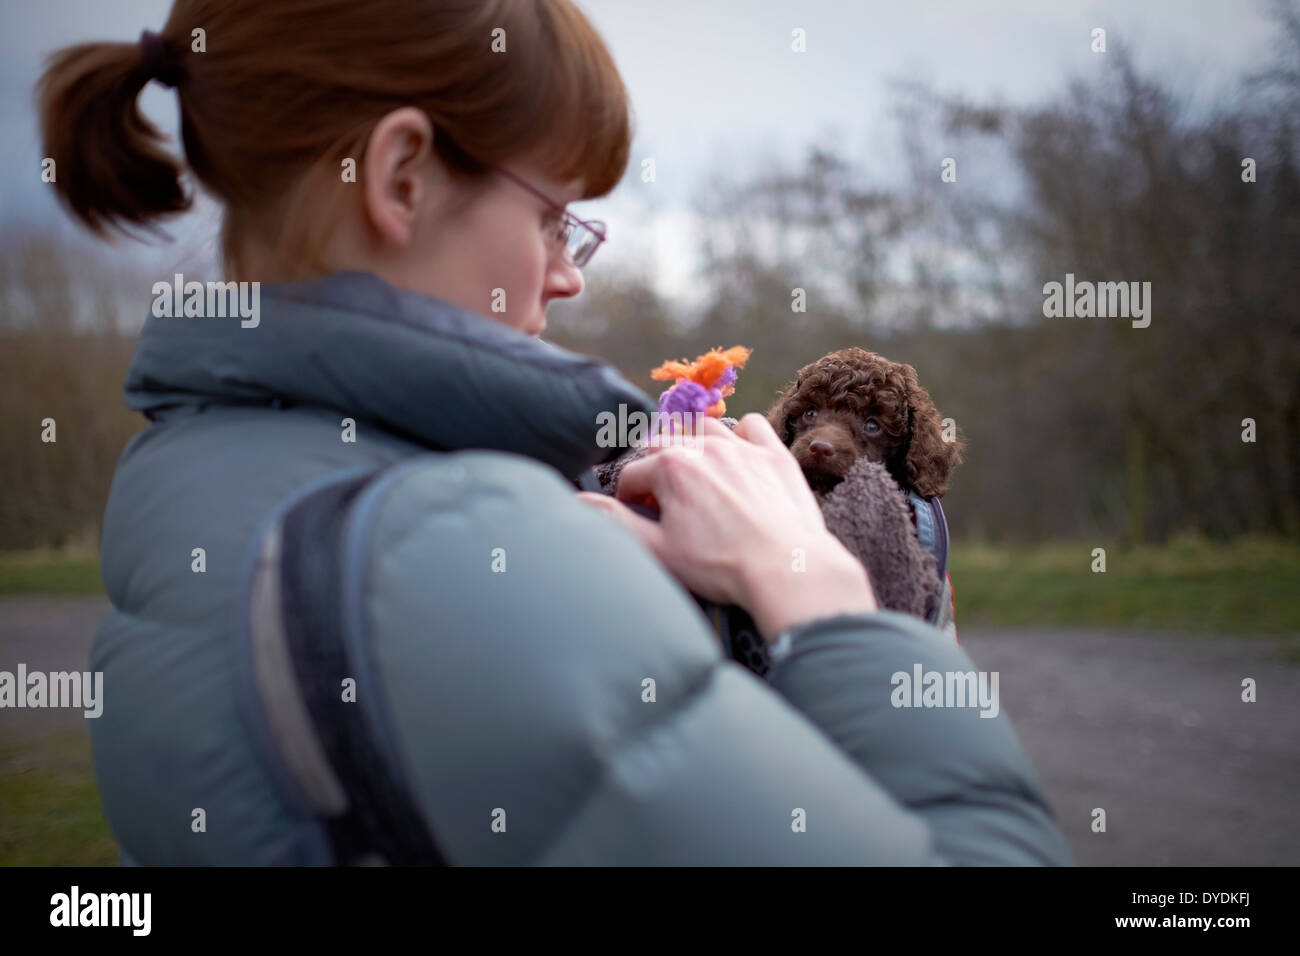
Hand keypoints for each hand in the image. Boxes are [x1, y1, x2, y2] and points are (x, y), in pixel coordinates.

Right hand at [577, 413, 877, 642]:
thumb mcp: (657, 550)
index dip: (628, 498)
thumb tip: (578, 501)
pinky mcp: (775, 456)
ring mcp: (744, 448)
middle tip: (664, 502)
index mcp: (672, 468)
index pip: (632, 474)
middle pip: (665, 445)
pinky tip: (737, 456)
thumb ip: (614, 522)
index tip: (638, 516)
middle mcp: (706, 448)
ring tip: (695, 476)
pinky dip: (741, 435)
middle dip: (657, 470)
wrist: (786, 569)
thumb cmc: (720, 566)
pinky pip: (753, 426)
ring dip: (693, 446)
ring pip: (706, 429)